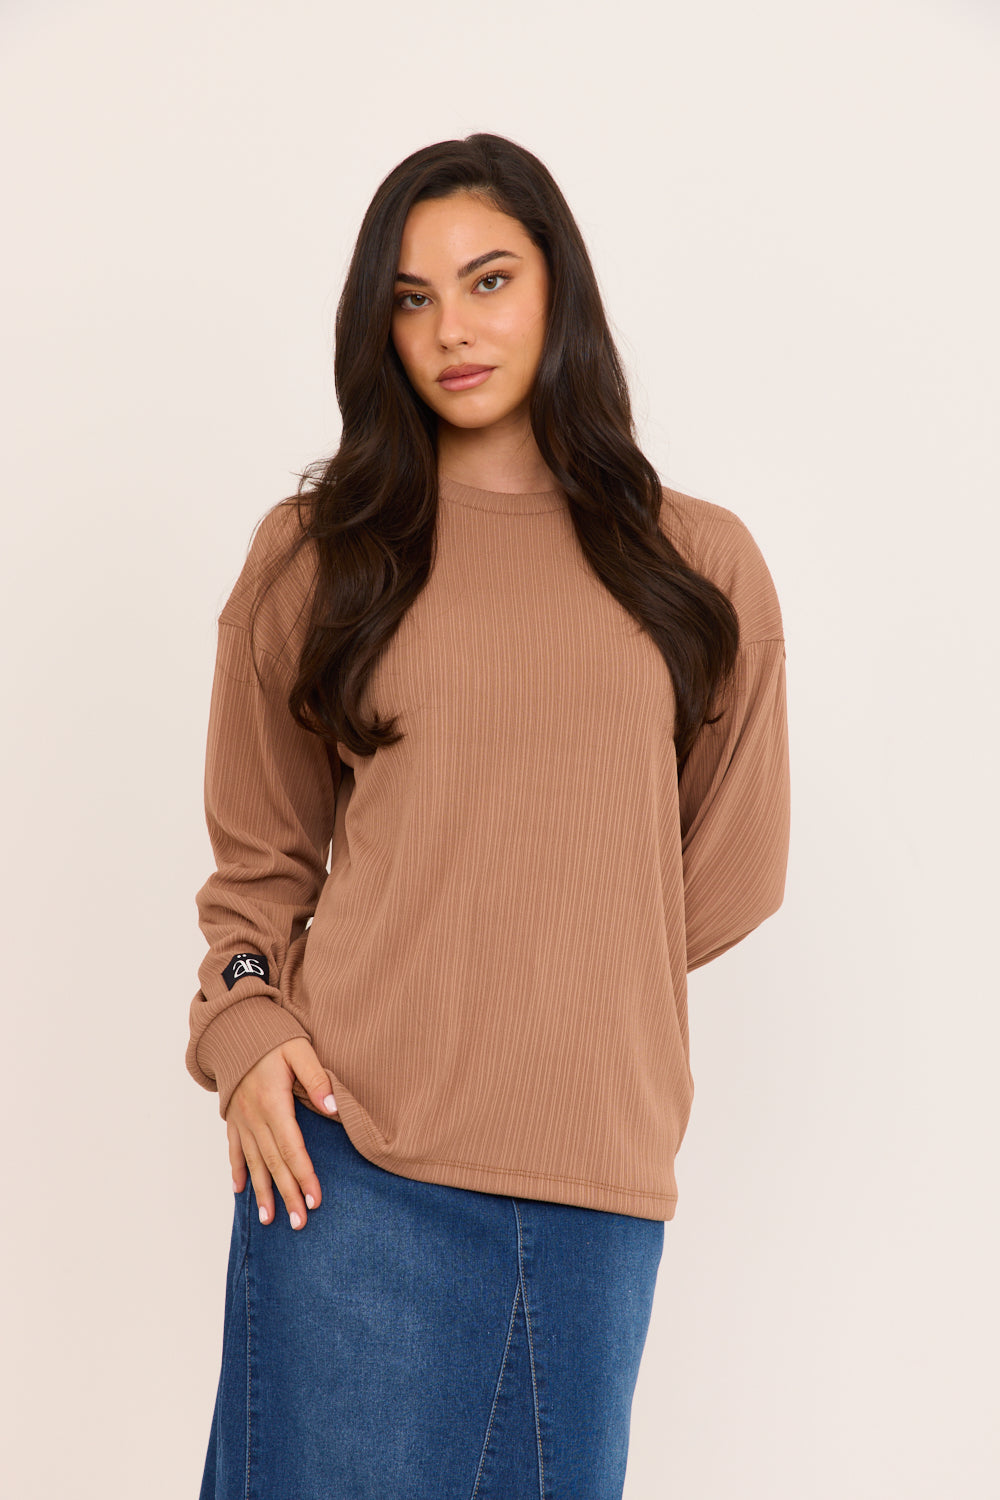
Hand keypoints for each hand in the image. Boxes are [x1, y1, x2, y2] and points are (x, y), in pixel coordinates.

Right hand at [226, 1037, 338, 1229]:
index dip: (304, 1175)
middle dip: (287, 1194)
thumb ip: (316, 1078)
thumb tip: (332, 1107)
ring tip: (270, 1219)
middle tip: (298, 1222)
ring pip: (254, 1162)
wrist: (236, 1028)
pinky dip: (237, 1171)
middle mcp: (255, 1117)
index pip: (293, 1148)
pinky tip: (240, 1191)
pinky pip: (235, 1150)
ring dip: (262, 1192)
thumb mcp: (299, 1050)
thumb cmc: (272, 1038)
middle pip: (274, 1163)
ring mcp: (242, 1120)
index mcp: (273, 1103)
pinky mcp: (234, 1118)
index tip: (316, 1200)